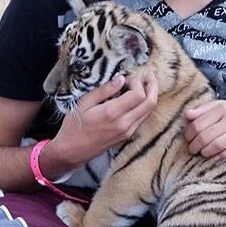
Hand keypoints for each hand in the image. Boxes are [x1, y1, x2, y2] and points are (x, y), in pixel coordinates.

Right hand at [41, 71, 157, 172]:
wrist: (72, 151)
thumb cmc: (74, 126)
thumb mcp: (84, 103)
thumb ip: (104, 90)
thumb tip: (121, 79)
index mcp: (112, 113)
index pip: (138, 94)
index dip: (137, 82)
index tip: (128, 77)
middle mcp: (124, 124)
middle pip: (150, 103)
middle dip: (153, 86)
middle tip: (149, 75)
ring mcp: (128, 131)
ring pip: (149, 111)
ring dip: (151, 95)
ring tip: (145, 83)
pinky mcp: (127, 135)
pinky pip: (142, 117)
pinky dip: (144, 105)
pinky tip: (138, 97)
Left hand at [184, 100, 225, 159]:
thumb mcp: (224, 106)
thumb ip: (204, 110)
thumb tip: (186, 115)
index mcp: (222, 108)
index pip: (198, 123)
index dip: (189, 134)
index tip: (188, 140)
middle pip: (206, 135)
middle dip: (195, 146)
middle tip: (193, 150)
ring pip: (218, 144)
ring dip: (207, 152)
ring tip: (203, 154)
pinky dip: (222, 156)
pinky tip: (217, 158)